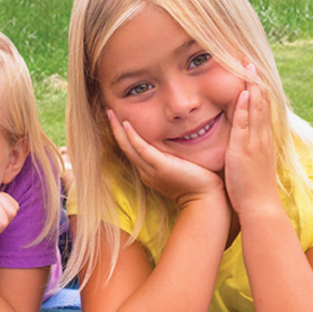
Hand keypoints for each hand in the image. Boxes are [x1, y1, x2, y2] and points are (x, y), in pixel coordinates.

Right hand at [107, 109, 225, 207]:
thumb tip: (176, 144)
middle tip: (108, 111)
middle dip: (115, 129)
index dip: (123, 136)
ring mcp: (151, 170)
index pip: (132, 151)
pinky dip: (132, 136)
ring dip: (118, 129)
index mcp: (149, 172)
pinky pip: (142, 149)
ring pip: (128, 147)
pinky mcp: (161, 167)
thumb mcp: (180, 169)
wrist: (204, 200)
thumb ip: (174, 158)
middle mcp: (146, 172)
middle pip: (125, 147)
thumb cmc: (198, 185)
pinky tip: (125, 124)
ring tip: (111, 113)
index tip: (118, 120)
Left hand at [224, 68, 280, 218]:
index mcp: (262, 139)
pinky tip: (244, 94)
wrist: (260, 207)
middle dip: (255, 81)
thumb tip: (240, 137)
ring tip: (248, 66)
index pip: (260, 108)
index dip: (256, 89)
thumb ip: (246, 147)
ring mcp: (255, 142)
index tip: (250, 71)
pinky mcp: (245, 150)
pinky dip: (246, 108)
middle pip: (261, 102)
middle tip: (249, 59)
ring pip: (256, 109)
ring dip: (252, 87)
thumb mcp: (250, 162)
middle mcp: (262, 137)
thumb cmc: (252, 188)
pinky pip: (246, 125)